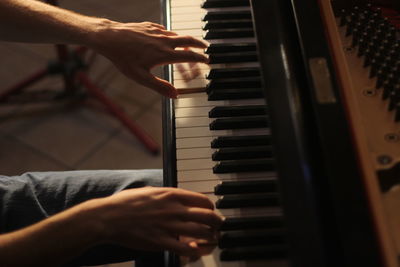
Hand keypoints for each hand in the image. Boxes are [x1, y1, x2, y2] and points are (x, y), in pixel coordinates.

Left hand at [90, 21, 208, 97]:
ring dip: (186, 39)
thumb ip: (159, 87)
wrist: (110, 38)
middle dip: (199, 44)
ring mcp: (157, 32)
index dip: (201, 58)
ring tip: (189, 44)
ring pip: (177, 34)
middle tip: (206, 47)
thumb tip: (175, 95)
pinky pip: (165, 30)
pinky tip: (168, 38)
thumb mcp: (141, 77)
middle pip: (188, 40)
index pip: (189, 55)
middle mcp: (164, 41)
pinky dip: (171, 35)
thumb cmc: (124, 58)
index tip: (207, 60)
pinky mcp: (149, 26)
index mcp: (164, 54)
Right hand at [94, 187, 222, 256]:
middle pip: (207, 217)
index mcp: (171, 195)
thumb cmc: (126, 203)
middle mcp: (174, 209)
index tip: (212, 212)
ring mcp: (169, 226)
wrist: (108, 217)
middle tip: (219, 227)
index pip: (202, 200)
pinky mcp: (161, 242)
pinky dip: (195, 252)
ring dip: (211, 238)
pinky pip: (186, 249)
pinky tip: (197, 252)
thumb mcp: (149, 191)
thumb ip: (166, 194)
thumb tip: (177, 196)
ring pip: (201, 233)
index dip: (211, 208)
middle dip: (217, 223)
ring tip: (212, 240)